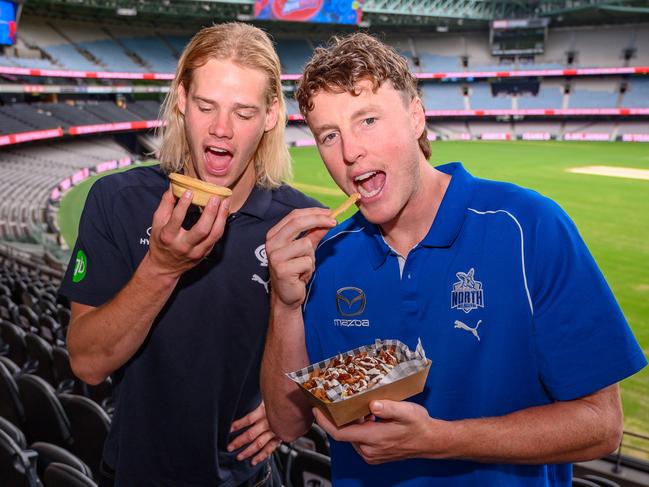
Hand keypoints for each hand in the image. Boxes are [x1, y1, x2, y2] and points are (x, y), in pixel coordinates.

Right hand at [147, 187, 229, 278]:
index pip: (176, 220)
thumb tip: (174, 186)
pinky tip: (223, 212)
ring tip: (225, 202)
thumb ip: (165, 205)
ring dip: (221, 217)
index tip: (190, 191)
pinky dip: (221, 224)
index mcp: (168, 237)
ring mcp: (196, 252)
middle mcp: (184, 246)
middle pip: (201, 230)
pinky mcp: (205, 254)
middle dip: (210, 212)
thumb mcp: (157, 223)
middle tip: (215, 197)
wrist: (165, 267)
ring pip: (214, 235)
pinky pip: (216, 238)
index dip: (183, 205)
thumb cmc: (160, 241)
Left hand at [227, 402, 279, 465]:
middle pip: (251, 434)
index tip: (229, 429)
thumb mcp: (266, 396)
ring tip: (239, 456)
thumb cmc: (277, 400)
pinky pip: (270, 449)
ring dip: (248, 451)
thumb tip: (242, 397)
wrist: (294, 405)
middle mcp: (269, 421)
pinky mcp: (279, 437)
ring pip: (259, 443)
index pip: (249, 418)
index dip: (239, 424)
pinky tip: (253, 461)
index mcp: (265, 410)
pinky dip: (261, 456)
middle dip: (239, 442)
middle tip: (230, 447)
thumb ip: (256, 400)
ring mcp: (275, 431)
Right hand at [265, 208, 335, 308]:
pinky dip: (309, 268)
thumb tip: (327, 220)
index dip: (313, 212)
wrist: (287, 295)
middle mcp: (272, 243)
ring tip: (305, 265)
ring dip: (311, 256)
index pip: (293, 216)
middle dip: (318, 220)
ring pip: (306, 244)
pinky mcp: (282, 270)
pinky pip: (307, 261)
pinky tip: (302, 275)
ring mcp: (275, 256)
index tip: (329, 212)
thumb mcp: (305, 249)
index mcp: (274, 235)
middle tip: (334, 222)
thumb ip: (314, 234)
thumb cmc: (295, 270)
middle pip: (297, 223)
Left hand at [314, 400, 447, 463]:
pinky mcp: (374, 455)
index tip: (316, 409)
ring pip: (351, 436)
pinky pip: (359, 441)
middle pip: (343, 433)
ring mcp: (371, 455)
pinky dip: (359, 428)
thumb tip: (372, 404)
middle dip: (338, 418)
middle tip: (337, 400)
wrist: (430, 442)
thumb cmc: (419, 425)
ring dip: (350, 423)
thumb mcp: (407, 411)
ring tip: (356, 407)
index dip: (324, 422)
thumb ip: (389, 407)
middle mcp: (368, 450)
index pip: (340, 433)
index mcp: (373, 438)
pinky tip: (367, 417)